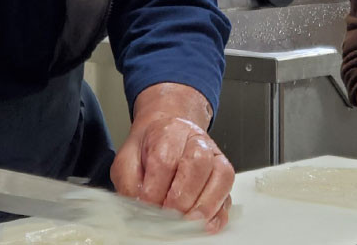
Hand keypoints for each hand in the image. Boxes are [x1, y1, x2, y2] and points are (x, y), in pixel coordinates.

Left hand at [111, 83, 233, 233]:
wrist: (167, 136)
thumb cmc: (149, 150)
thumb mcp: (127, 160)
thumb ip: (129, 183)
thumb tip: (139, 208)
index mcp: (170, 131)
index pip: (165, 160)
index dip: (155, 188)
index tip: (146, 206)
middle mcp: (197, 140)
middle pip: (197, 164)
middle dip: (181, 197)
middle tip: (167, 216)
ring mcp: (214, 157)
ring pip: (220, 176)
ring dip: (204, 205)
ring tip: (187, 222)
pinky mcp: (224, 175)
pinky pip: (229, 192)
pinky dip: (219, 212)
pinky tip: (205, 224)